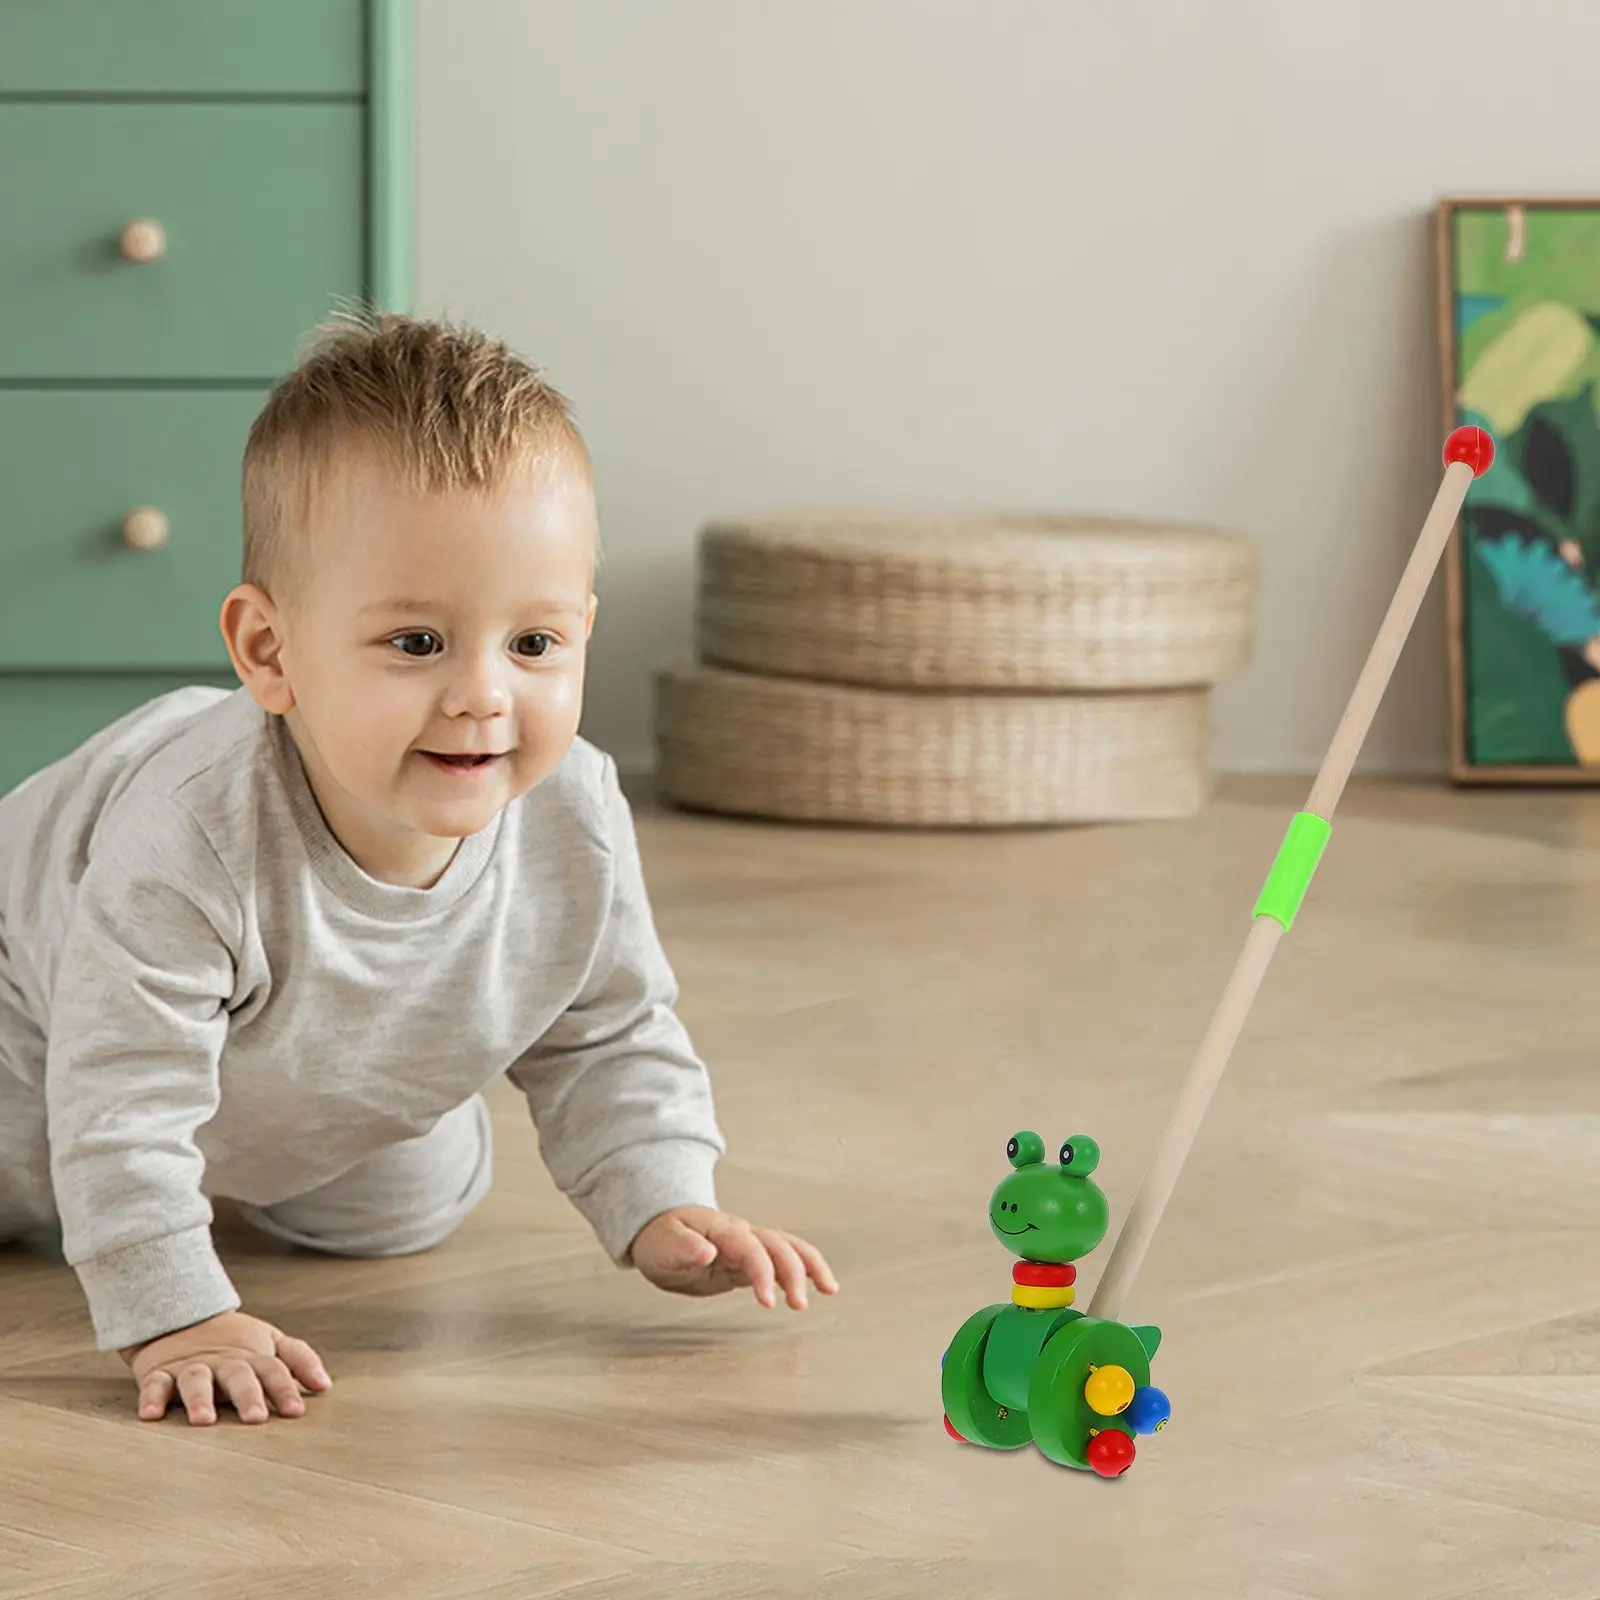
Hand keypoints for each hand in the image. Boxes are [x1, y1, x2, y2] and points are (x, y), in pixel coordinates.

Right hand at [118, 1310, 331, 1425]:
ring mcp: (192, 1367)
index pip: (274, 1370)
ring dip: (199, 1399)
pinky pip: (154, 1384)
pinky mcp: (160, 1372)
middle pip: (238, 1375)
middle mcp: (224, 1362)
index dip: (285, 1389)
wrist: (183, 1316)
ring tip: (203, 1420)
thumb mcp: (270, 1343)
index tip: (296, 1411)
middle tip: (255, 1419)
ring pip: (196, 1380)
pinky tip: (151, 1415)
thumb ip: (299, 1361)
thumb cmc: (234, 1341)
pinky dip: (151, 1398)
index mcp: (253, 1357)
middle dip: (248, 1395)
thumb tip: (325, 1386)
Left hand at [630, 1205, 838, 1309]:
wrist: (661, 1231)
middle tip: (799, 1306)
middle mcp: (741, 1233)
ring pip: (788, 1247)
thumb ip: (682, 1248)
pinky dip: (804, 1269)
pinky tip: (820, 1285)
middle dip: (794, 1273)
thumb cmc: (660, 1238)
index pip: (750, 1248)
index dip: (762, 1272)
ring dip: (809, 1266)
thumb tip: (705, 1251)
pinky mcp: (751, 1259)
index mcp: (721, 1230)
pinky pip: (784, 1260)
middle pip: (778, 1245)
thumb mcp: (662, 1245)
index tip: (767, 1302)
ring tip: (830, 1289)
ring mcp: (749, 1244)